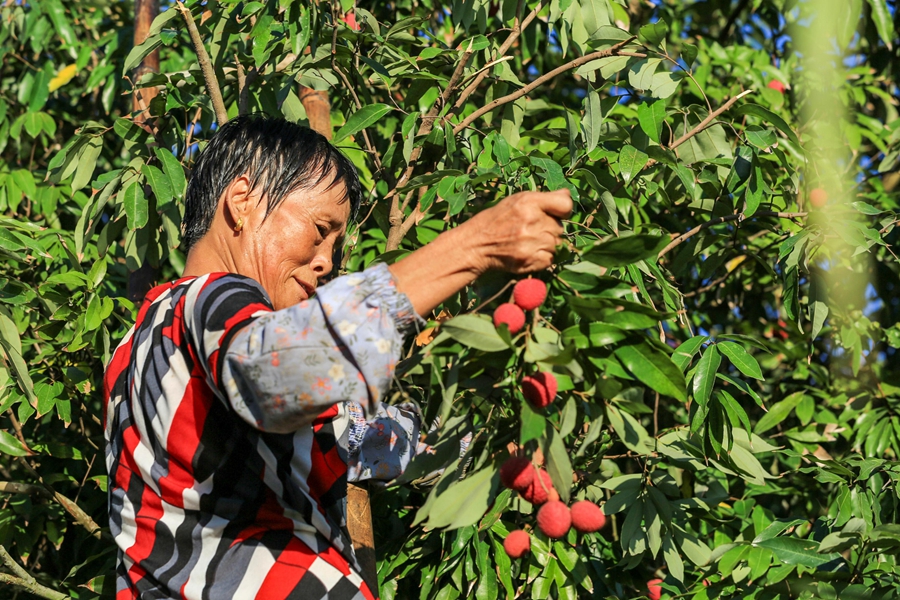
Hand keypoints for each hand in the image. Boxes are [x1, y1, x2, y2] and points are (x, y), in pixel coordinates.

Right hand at [389, 190, 571, 315]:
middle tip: (531, 230)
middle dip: (550, 229)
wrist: (476, 245)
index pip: (565, 205)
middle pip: (560, 228)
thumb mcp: (517, 200)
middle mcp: (532, 221)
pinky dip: (542, 257)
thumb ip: (544, 198)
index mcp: (529, 202)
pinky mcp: (530, 260)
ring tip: (527, 241)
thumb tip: (568, 196)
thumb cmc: (496, 220)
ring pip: (556, 244)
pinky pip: (550, 259)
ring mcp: (531, 242)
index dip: (563, 211)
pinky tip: (527, 252)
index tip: (557, 214)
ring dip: (546, 244)